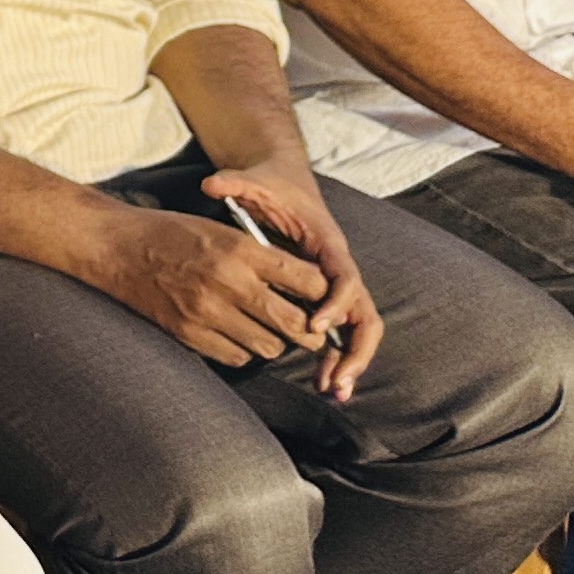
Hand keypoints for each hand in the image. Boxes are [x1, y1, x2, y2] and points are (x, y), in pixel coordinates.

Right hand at [78, 197, 336, 379]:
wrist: (115, 247)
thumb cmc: (171, 233)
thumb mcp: (221, 230)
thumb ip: (260, 258)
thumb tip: (304, 289)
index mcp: (239, 249)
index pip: (306, 280)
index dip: (322, 293)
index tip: (320, 296)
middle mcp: (227, 282)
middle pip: (295, 324)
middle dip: (309, 330)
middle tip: (307, 326)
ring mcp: (207, 312)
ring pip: (269, 347)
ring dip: (273, 341)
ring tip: (265, 328)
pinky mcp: (189, 334)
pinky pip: (237, 357)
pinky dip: (243, 350)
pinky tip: (235, 333)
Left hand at [199, 162, 381, 398]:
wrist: (287, 181)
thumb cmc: (273, 186)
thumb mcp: (255, 181)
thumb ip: (236, 183)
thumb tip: (210, 183)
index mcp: (330, 244)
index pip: (344, 277)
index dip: (334, 303)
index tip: (315, 325)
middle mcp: (342, 269)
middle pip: (363, 315)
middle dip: (353, 350)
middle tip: (334, 380)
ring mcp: (338, 286)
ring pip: (356, 331)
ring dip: (348, 362)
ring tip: (332, 392)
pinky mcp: (327, 297)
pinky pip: (341, 333)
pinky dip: (336, 357)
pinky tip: (324, 383)